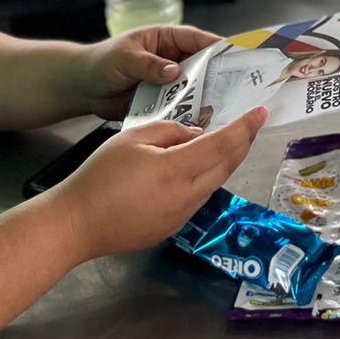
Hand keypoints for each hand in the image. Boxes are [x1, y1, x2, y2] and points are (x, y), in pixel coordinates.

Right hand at [54, 109, 266, 260]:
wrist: (77, 224)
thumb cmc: (101, 176)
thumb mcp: (133, 138)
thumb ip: (170, 131)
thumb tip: (196, 135)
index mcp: (177, 170)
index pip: (224, 144)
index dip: (246, 127)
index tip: (262, 111)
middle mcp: (187, 196)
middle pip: (227, 166)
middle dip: (243, 143)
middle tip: (250, 123)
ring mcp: (181, 216)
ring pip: (215, 182)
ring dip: (225, 161)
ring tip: (228, 140)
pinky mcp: (172, 227)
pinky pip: (199, 197)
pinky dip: (207, 177)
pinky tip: (199, 166)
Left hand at [68, 25, 221, 120]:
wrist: (81, 89)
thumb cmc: (101, 63)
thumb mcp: (125, 58)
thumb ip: (149, 65)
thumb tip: (174, 71)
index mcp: (165, 39)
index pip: (197, 39)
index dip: (217, 46)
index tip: (236, 56)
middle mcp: (171, 59)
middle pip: (201, 66)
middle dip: (217, 76)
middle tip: (237, 89)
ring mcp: (167, 82)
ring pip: (193, 89)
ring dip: (204, 99)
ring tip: (223, 110)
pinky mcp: (160, 102)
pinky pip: (178, 108)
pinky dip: (187, 115)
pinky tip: (198, 125)